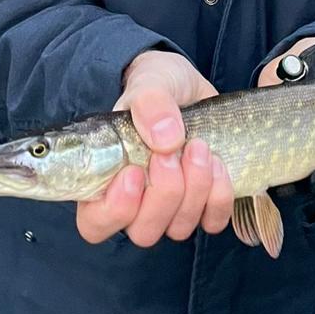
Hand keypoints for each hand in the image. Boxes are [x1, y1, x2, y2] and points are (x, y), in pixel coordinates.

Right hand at [76, 50, 234, 247]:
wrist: (188, 87)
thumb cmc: (155, 86)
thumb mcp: (148, 82)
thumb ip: (149, 104)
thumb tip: (166, 139)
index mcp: (104, 180)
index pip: (95, 223)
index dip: (115, 210)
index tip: (135, 172)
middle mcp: (135, 203)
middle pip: (143, 231)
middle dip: (164, 193)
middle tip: (172, 152)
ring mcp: (171, 209)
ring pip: (178, 228)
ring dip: (194, 189)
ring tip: (199, 146)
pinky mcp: (204, 205)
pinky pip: (212, 221)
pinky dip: (219, 196)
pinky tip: (218, 164)